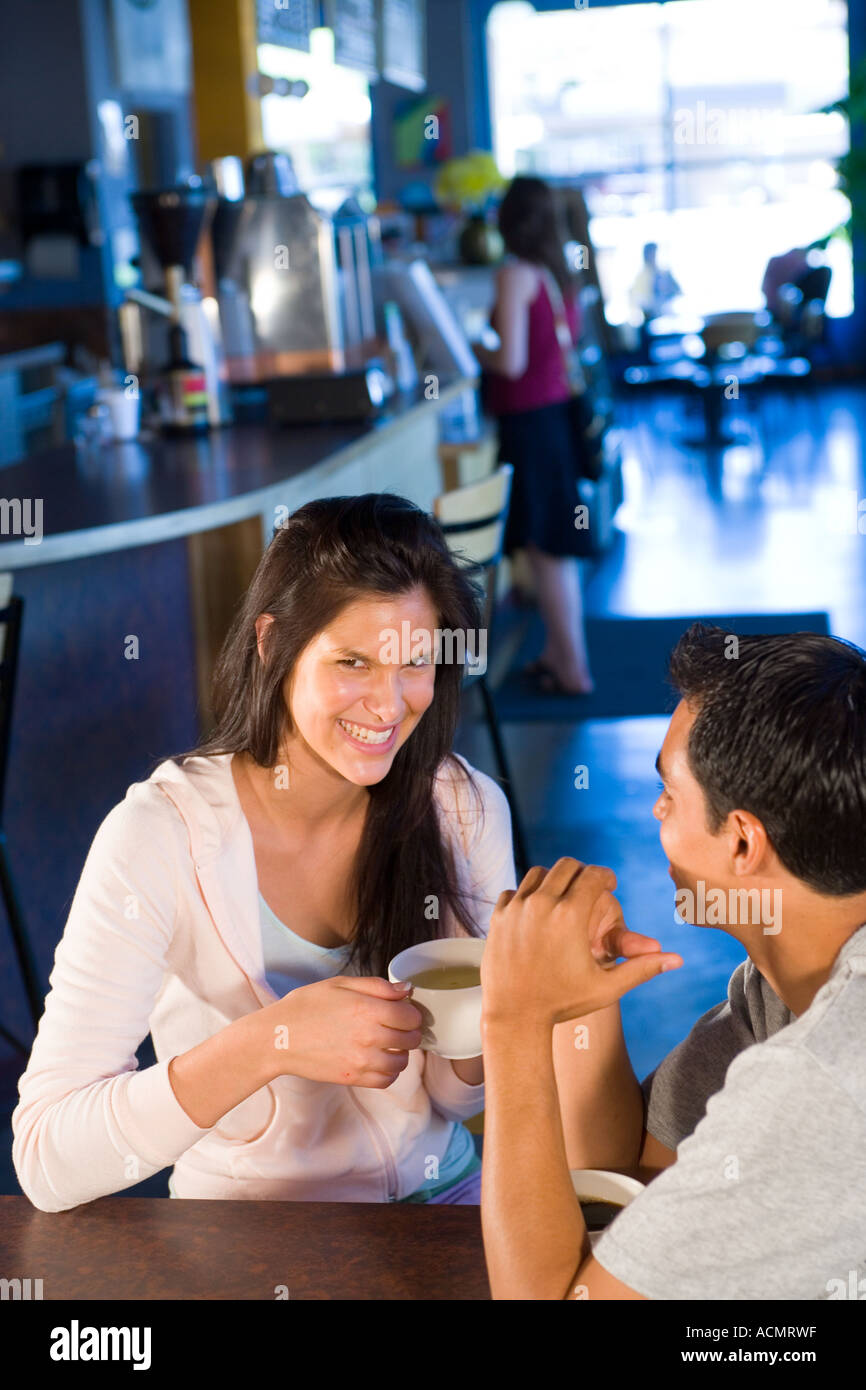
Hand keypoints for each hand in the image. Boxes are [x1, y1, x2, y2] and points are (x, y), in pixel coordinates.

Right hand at [265, 976, 422, 1087]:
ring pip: (402, 1062)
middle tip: (396, 1026)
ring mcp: (362, 1060)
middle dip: (408, 1031)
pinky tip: (378, 1059)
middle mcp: (369, 1037)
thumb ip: (377, 986)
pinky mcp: (353, 1078)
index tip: (403, 1010)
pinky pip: (386, 1080)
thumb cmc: (306, 1006)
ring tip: (388, 1044)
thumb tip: (407, 990)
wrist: (278, 1037)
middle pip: (411, 1039)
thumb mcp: (340, 984)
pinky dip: (389, 1071)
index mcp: (368, 1009)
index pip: (411, 1016)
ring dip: (400, 1052)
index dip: (411, 1012)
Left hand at [482, 859, 682, 1028]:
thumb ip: (642, 968)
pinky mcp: (497, 916)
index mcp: (570, 915)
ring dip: (553, 880)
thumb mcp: (606, 987)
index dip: (606, 876)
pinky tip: (536, 911)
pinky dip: (526, 895)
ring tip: (563, 896)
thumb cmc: (563, 1004)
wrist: (513, 1017)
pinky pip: (513, 891)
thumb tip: (677, 960)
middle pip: (566, 866)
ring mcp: (516, 908)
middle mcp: (541, 904)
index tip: (610, 883)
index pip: (593, 875)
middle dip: (581, 872)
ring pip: (538, 873)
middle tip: (588, 886)